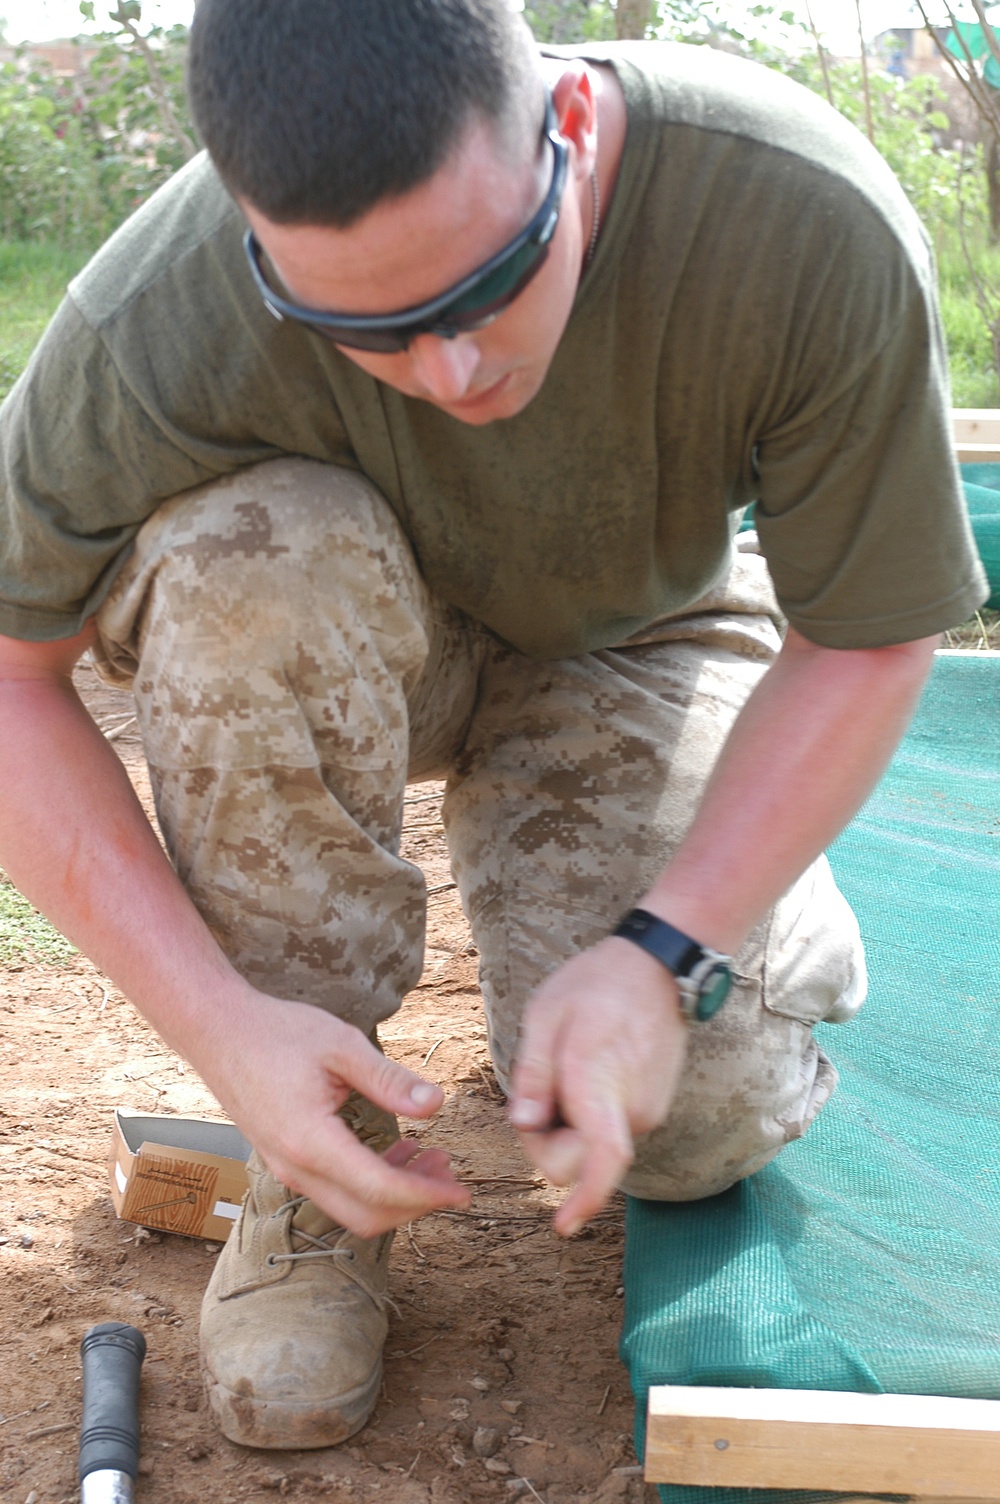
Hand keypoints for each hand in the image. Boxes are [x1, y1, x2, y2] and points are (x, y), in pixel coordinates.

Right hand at [196, 988, 470, 1237]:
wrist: (217, 1031)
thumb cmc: (277, 1033)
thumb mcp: (342, 1046)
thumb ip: (389, 1080)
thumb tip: (436, 1104)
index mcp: (311, 1142)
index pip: (380, 1189)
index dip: (426, 1195)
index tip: (462, 1192)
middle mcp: (296, 1167)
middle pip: (366, 1215)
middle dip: (416, 1204)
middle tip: (452, 1176)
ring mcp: (286, 1168)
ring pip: (349, 1208)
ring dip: (395, 1195)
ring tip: (432, 1160)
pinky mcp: (285, 1160)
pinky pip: (334, 1190)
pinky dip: (371, 1184)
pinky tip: (397, 1152)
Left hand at [508, 936, 687, 1235]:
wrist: (658, 967)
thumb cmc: (595, 986)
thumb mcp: (545, 1017)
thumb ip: (533, 1076)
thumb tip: (526, 1124)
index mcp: (600, 1085)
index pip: (603, 1162)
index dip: (583, 1201)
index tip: (562, 1227)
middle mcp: (632, 1109)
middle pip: (580, 1161)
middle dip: (548, 1144)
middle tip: (535, 1093)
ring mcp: (648, 1111)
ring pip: (594, 1147)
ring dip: (569, 1127)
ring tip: (567, 1071)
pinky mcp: (653, 1107)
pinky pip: (610, 1130)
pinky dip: (589, 1118)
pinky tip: (588, 1072)